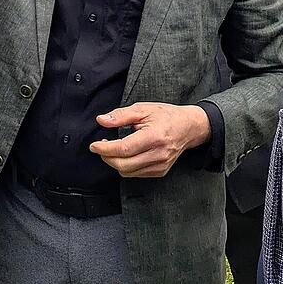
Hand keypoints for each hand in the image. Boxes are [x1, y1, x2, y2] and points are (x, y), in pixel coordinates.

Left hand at [89, 102, 210, 177]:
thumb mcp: (143, 109)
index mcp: (154, 136)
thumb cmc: (166, 116)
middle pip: (123, 165)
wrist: (188, 127)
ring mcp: (161, 165)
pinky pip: (135, 174)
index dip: (105, 148)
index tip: (94, 145)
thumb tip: (101, 120)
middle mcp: (158, 154)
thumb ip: (121, 115)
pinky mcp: (160, 171)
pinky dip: (126, 166)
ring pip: (128, 172)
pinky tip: (125, 154)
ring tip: (112, 148)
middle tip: (100, 146)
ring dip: (115, 162)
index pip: (124, 148)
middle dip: (106, 157)